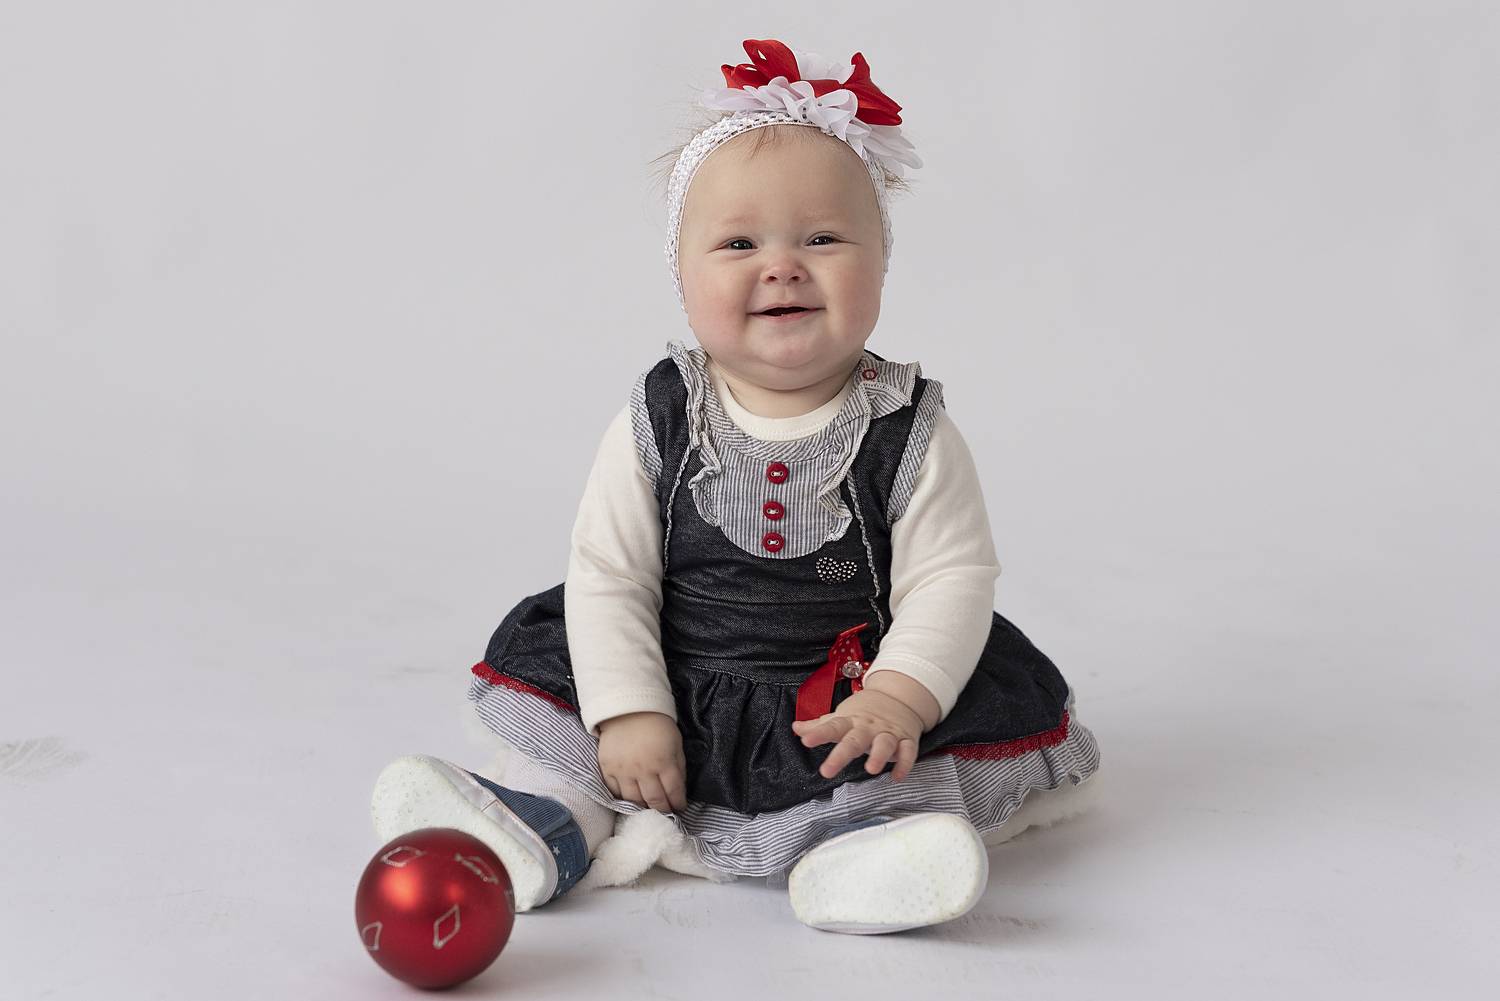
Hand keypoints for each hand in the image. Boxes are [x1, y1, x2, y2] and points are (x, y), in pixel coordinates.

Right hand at [596, 711, 688, 812]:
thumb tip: (678, 791)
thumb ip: (678, 768)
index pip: (674, 792)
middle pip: (655, 800)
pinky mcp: (608, 768)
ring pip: (634, 801)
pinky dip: (623, 799)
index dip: (678, 804)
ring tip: (649, 810)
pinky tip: (630, 800)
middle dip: (663, 810)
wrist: (628, 709)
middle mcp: (643, 770)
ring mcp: (624, 771)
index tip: (680, 808)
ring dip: (643, 808)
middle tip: (666, 814)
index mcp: (664, 762)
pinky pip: (615, 792)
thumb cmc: (657, 726)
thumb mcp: (676, 744)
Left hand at [791, 689, 923, 781]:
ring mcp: (888, 733)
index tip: (806, 741)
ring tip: (871, 769)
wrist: (899, 697)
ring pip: (884, 744)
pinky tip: (897, 777)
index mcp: (850, 721)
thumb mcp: (842, 716)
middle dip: (841, 756)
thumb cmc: (865, 712)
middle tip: (827, 771)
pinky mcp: (906, 740)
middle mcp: (868, 728)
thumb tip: (796, 728)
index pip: (832, 726)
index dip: (819, 734)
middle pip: (854, 740)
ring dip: (879, 756)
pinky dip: (905, 764)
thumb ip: (819, 726)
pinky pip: (908, 751)